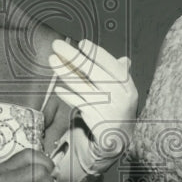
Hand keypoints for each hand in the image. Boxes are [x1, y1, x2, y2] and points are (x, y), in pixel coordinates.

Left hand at [48, 39, 137, 159]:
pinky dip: (69, 96)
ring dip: (66, 72)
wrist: (120, 138)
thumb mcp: (123, 91)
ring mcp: (108, 110)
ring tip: (52, 60)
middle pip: (95, 74)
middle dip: (74, 57)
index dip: (97, 54)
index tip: (82, 43)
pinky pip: (79, 105)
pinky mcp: (96, 121)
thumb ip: (119, 75)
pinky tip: (58, 88)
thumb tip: (124, 59)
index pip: (112, 66)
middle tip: (57, 44)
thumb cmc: (118, 107)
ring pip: (83, 88)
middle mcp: (120, 98)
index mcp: (128, 87)